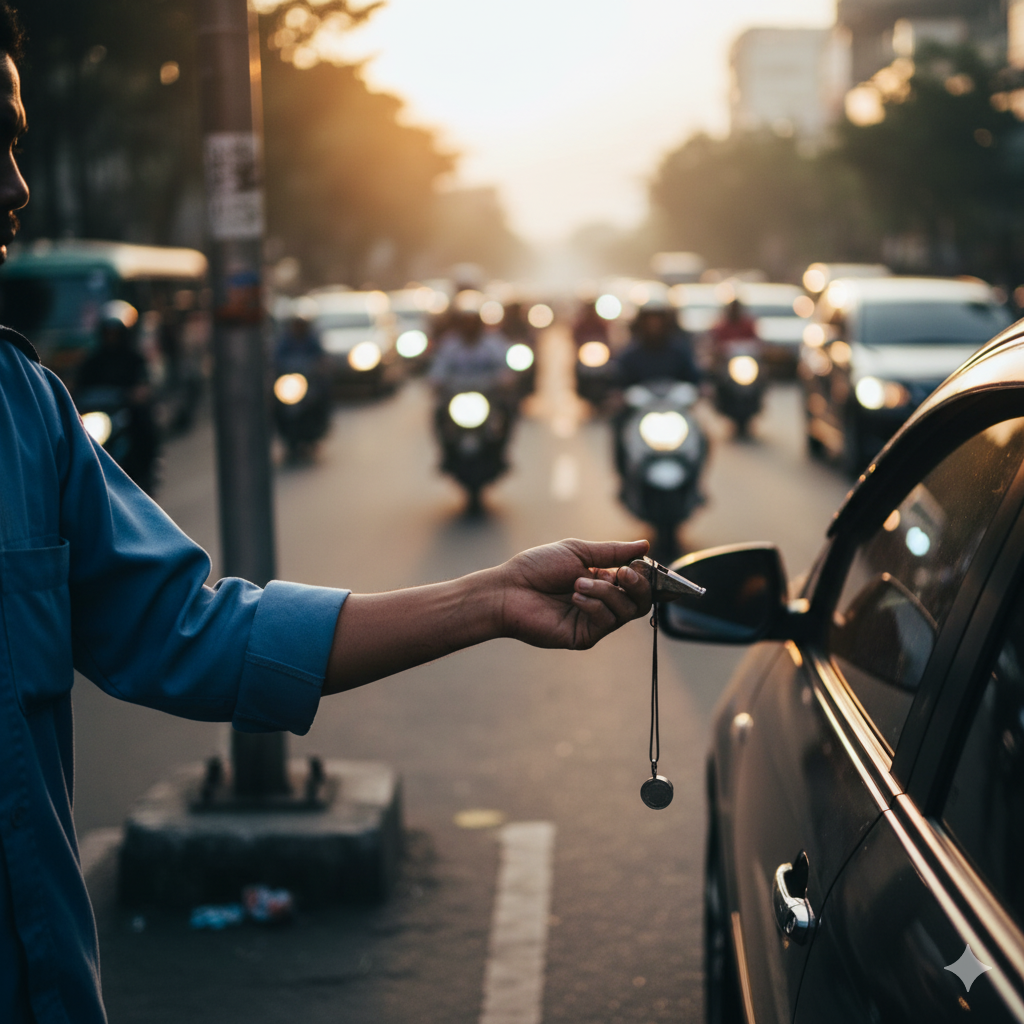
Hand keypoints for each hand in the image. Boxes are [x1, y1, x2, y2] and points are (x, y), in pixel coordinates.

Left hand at [497, 538, 652, 649]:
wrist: (509, 589)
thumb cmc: (538, 568)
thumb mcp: (578, 551)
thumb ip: (612, 552)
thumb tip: (645, 545)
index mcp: (602, 580)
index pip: (637, 582)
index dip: (644, 574)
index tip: (637, 563)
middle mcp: (602, 602)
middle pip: (640, 601)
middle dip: (638, 585)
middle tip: (622, 573)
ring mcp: (594, 621)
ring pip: (626, 610)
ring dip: (606, 592)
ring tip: (578, 582)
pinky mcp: (584, 636)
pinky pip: (607, 621)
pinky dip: (595, 605)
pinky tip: (574, 596)